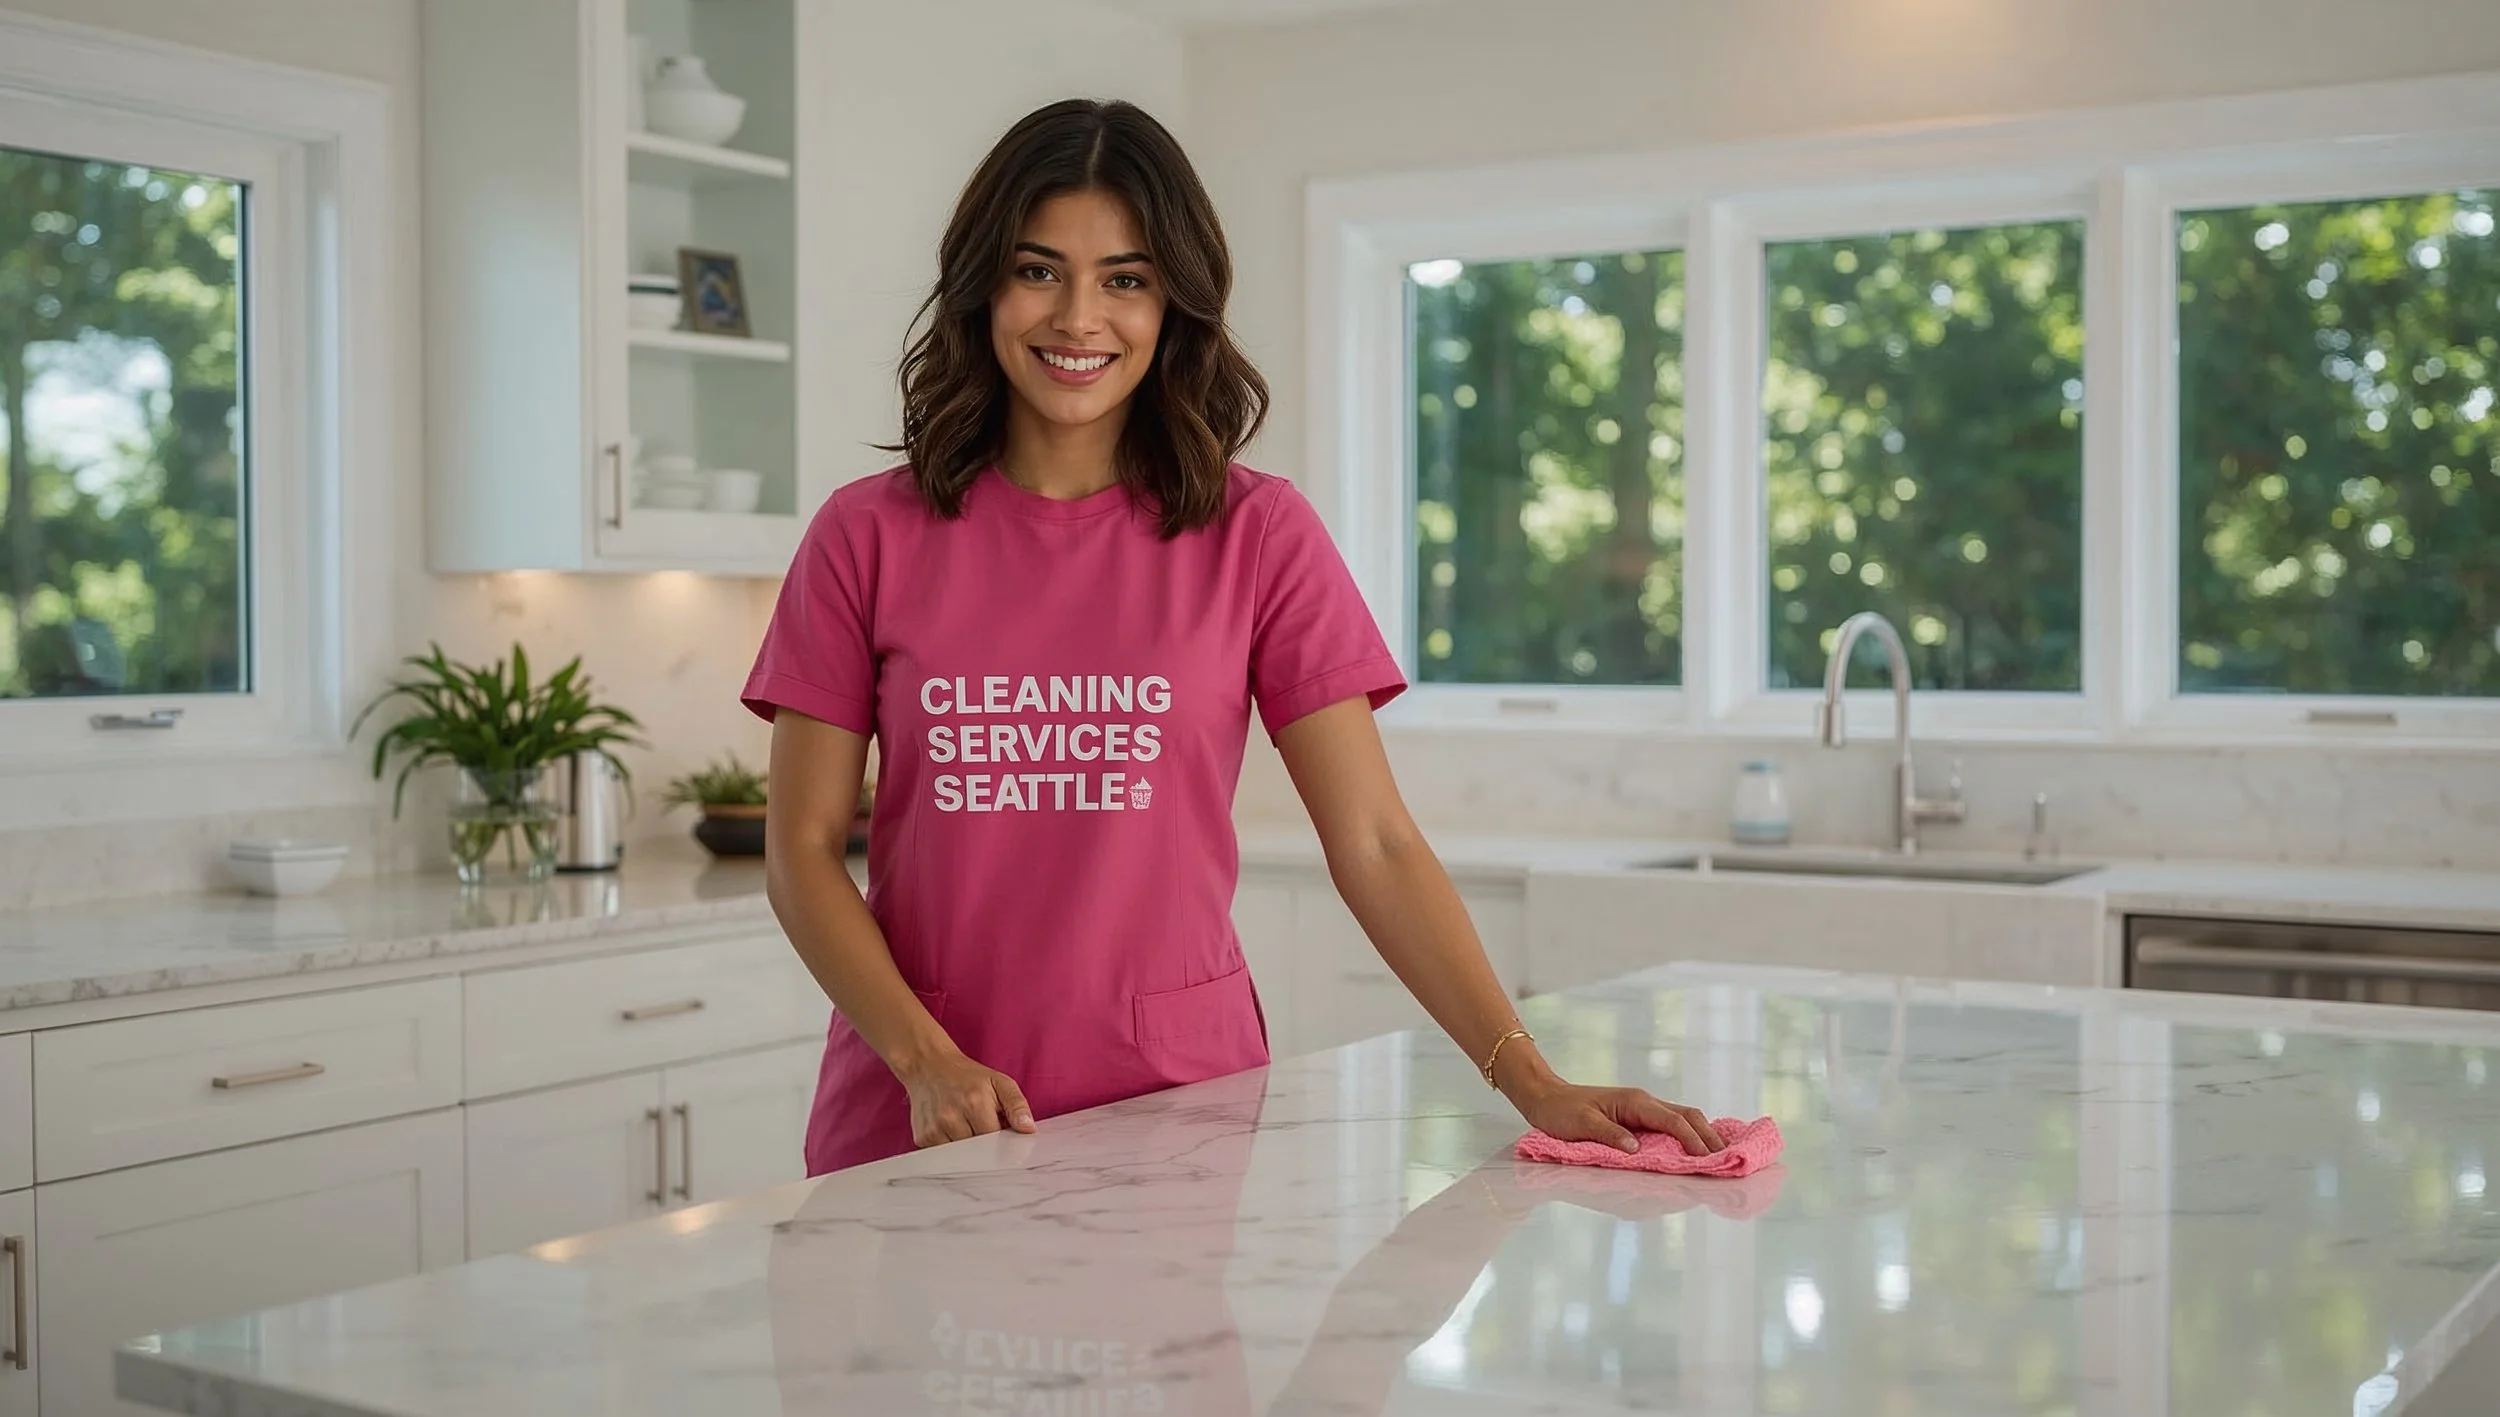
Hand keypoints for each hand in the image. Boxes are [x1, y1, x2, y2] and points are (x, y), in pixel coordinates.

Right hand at [892, 1048, 1036, 1147]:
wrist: (929, 1065)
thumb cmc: (967, 1076)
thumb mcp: (999, 1082)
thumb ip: (1017, 1105)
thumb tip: (1029, 1129)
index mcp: (975, 1103)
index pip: (996, 1142)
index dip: (1002, 1144)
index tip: (1004, 1142)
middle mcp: (952, 1117)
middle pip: (978, 1153)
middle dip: (986, 1148)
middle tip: (984, 1131)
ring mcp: (934, 1129)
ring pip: (961, 1158)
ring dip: (968, 1150)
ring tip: (967, 1128)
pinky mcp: (922, 1138)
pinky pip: (944, 1157)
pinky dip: (951, 1150)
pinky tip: (951, 1132)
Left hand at [1510, 1077, 1724, 1156]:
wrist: (1546, 1097)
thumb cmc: (1561, 1112)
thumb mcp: (1582, 1124)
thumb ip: (1610, 1136)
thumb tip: (1636, 1150)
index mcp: (1635, 1102)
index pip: (1673, 1120)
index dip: (1692, 1139)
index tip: (1708, 1158)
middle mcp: (1644, 1102)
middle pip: (1687, 1115)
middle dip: (1708, 1136)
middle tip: (1727, 1158)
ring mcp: (1643, 1108)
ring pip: (1683, 1117)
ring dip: (1703, 1134)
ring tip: (1721, 1154)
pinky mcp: (1638, 1116)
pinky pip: (1671, 1123)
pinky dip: (1689, 1133)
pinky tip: (1698, 1145)